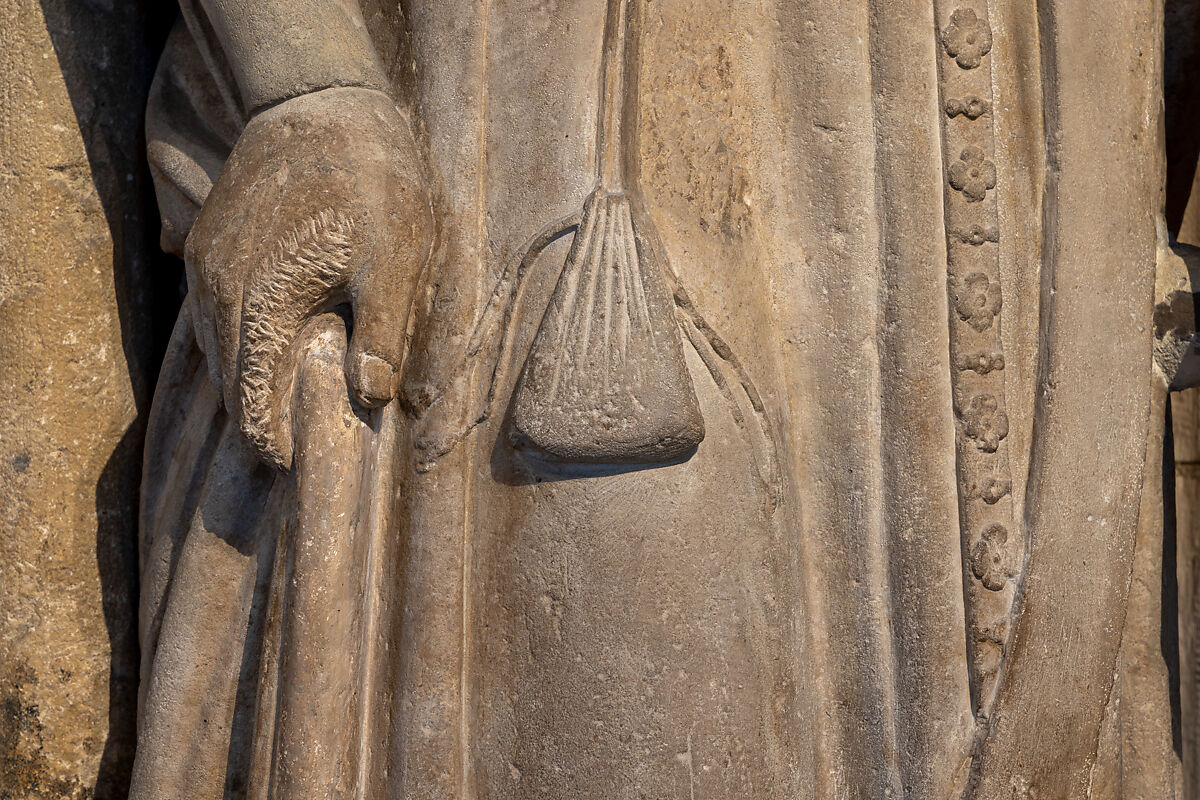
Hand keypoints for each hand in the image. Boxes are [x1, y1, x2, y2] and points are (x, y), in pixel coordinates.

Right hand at [185, 87, 432, 468]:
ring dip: (247, 376)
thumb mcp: (395, 261)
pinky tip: (272, 341)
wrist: (323, 103)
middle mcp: (219, 291)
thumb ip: (383, 334)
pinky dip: (238, 338)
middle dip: (258, 414)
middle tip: (294, 439)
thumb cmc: (370, 183)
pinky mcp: (210, 241)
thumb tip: (374, 398)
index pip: (250, 400)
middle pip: (228, 379)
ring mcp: (208, 264)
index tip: (293, 462)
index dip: (268, 439)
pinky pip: (215, 310)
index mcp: (261, 305)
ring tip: (284, 398)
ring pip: (218, 346)